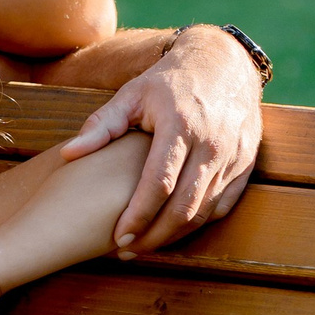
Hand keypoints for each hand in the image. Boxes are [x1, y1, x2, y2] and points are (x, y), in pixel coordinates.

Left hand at [58, 26, 261, 254]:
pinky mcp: (246, 164)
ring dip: (174, 236)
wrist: (224, 63)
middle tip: (127, 251)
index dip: (138, 216)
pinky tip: (173, 232)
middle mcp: (212, 144)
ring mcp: (234, 157)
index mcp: (180, 126)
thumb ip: (100, 125)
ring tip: (144, 247)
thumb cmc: (168, 82)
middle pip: (184, 207)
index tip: (117, 237)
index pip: (159, 184)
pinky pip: (223, 205)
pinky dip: (198, 224)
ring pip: (204, 212)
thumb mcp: (132, 94)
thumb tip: (67, 154)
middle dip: (154, 237)